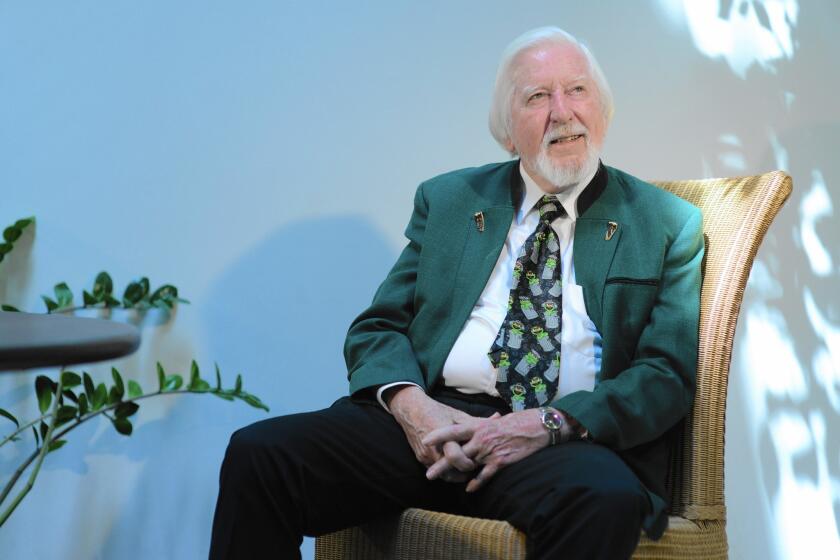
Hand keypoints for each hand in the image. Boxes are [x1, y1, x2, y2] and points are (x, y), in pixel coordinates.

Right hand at [387, 386, 477, 479]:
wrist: (411, 410)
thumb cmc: (438, 411)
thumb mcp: (457, 415)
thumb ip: (477, 421)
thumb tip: (498, 417)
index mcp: (444, 436)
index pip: (455, 457)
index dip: (467, 464)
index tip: (475, 463)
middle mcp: (433, 448)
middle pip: (450, 472)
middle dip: (463, 474)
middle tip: (473, 469)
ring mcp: (425, 456)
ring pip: (443, 475)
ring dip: (455, 475)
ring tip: (465, 469)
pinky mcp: (421, 459)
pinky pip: (436, 471)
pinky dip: (446, 471)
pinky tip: (454, 466)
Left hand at [422, 409, 548, 491]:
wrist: (535, 427)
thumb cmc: (514, 422)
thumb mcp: (492, 421)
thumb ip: (477, 425)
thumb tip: (463, 426)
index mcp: (478, 426)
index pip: (454, 430)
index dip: (439, 435)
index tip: (425, 440)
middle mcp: (481, 438)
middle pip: (457, 453)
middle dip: (442, 465)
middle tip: (428, 474)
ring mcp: (490, 451)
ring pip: (469, 465)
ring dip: (456, 475)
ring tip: (444, 482)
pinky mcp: (500, 461)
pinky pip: (485, 475)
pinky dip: (476, 483)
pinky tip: (469, 489)